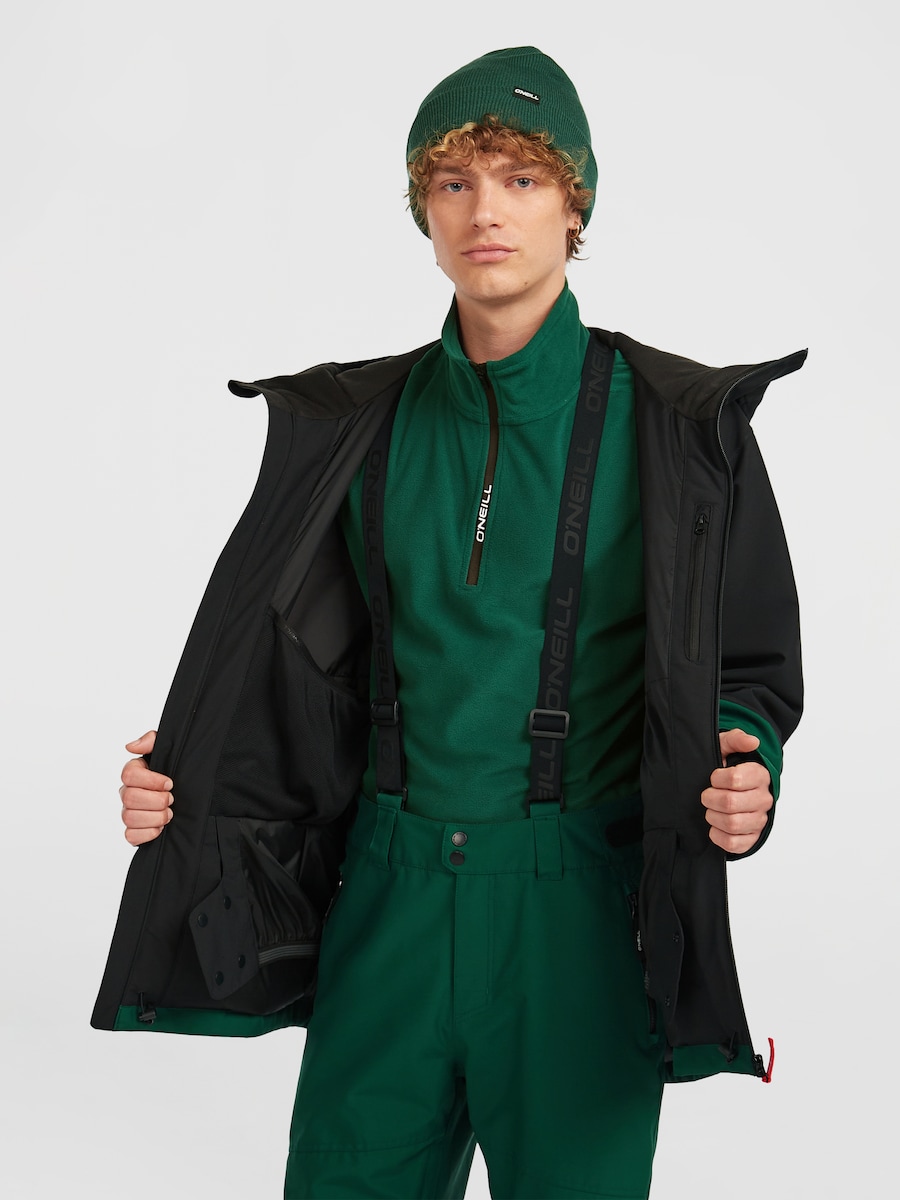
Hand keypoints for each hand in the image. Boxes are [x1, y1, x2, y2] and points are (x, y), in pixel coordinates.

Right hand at [119, 730, 173, 845]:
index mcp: (135, 772)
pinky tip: (161, 827)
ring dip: (155, 817)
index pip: (129, 774)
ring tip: (169, 814)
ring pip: (129, 817)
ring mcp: (129, 812)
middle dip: (156, 800)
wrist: (191, 794)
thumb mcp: (169, 750)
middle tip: (172, 799)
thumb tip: (131, 747)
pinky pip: (130, 835)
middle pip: (129, 798)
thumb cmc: (177, 771)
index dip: (151, 780)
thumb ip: (152, 741)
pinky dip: (147, 833)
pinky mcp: (133, 831)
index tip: (170, 783)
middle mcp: (127, 792)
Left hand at [701, 728, 772, 854]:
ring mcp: (759, 820)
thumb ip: (736, 739)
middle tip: (707, 795)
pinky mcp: (752, 838)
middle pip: (731, 803)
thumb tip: (752, 741)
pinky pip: (734, 844)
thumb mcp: (725, 746)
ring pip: (732, 824)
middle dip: (710, 798)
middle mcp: (764, 799)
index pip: (736, 779)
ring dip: (713, 816)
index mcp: (760, 775)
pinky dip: (718, 836)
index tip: (713, 777)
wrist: (726, 789)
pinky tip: (715, 826)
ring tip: (711, 810)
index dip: (717, 778)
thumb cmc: (726, 766)